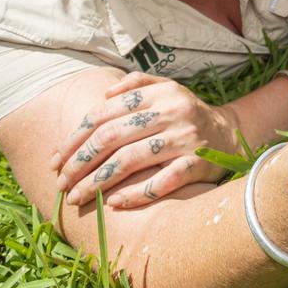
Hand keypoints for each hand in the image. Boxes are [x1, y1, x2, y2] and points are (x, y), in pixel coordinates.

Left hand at [51, 71, 238, 207]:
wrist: (230, 134)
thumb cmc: (187, 113)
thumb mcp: (167, 88)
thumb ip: (137, 84)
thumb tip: (104, 94)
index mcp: (160, 92)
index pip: (105, 113)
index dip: (75, 137)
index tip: (56, 160)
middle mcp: (172, 112)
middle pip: (112, 137)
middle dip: (80, 163)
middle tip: (60, 183)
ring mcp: (185, 139)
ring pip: (130, 161)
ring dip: (97, 182)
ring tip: (76, 198)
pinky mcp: (197, 165)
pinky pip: (161, 182)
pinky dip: (135, 194)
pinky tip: (113, 202)